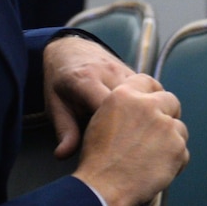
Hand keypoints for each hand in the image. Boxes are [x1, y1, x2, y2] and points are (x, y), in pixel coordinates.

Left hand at [44, 34, 139, 157]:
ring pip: (146, 96)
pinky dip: (152, 107)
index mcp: (87, 81)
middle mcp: (109, 73)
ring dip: (148, 117)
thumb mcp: (55, 105)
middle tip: (136, 150)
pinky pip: (149, 92)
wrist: (70, 49)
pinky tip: (150, 124)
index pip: (109, 108)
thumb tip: (63, 155)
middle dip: (137, 127)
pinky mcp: (134, 73)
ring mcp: (124, 71)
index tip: (116, 150)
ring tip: (147, 138)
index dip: (115, 131)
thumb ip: (64, 130)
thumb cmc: (60, 82)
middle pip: (133, 103)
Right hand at [73, 76, 189, 205]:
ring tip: (152, 158)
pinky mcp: (177, 147)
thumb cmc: (98, 158)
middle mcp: (147, 106)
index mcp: (125, 96)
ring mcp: (165, 126)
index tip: (156, 102)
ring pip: (180, 129)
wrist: (103, 186)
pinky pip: (183, 152)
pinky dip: (175, 162)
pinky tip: (157, 170)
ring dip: (172, 141)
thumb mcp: (101, 120)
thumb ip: (125, 108)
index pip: (148, 81)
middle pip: (171, 101)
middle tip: (159, 133)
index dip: (154, 93)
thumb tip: (140, 107)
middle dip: (168, 115)